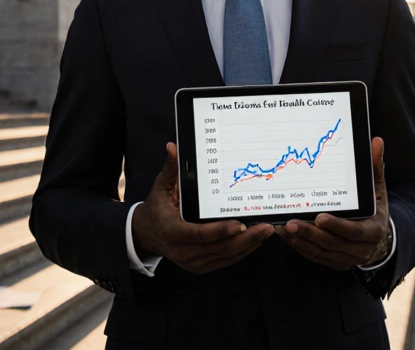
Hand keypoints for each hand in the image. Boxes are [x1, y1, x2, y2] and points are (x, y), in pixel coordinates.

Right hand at [132, 142, 272, 273]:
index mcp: (173, 231)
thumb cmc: (157, 208)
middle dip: (246, 238)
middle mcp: (183, 251)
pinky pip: (226, 260)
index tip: (241, 224)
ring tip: (266, 231)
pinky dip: (242, 251)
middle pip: (220, 248)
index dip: (222, 230)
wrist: (147, 233)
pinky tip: (255, 240)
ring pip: (226, 256)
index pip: (200, 234)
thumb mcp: (161, 187)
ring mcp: (193, 262)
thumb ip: (171, 169)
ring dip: (248, 245)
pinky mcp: (201, 266)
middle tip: (266, 226)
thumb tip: (173, 148)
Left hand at [275, 136, 390, 269]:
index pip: (354, 232)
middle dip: (310, 233)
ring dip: (300, 240)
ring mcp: (345, 258)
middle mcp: (359, 250)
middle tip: (290, 222)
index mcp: (373, 231)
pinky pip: (313, 255)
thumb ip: (375, 168)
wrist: (380, 241)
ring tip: (282, 227)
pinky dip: (298, 245)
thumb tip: (376, 142)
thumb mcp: (379, 190)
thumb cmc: (375, 210)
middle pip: (331, 243)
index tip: (319, 217)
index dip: (337, 226)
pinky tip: (285, 234)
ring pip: (319, 252)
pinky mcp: (332, 262)